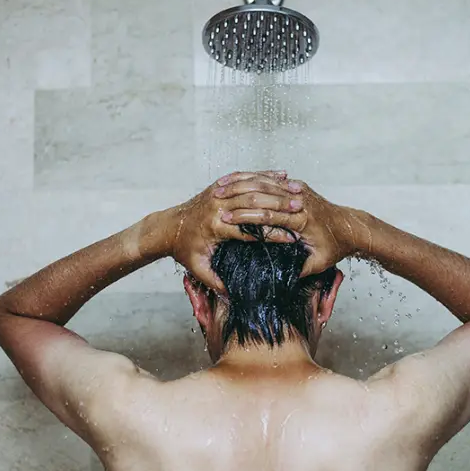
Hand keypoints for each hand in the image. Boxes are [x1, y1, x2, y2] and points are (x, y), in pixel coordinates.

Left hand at [163, 171, 304, 290]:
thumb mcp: (197, 268)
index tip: (292, 239)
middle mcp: (217, 206)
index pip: (250, 230)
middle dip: (279, 207)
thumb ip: (214, 281)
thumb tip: (232, 295)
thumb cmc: (183, 249)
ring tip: (296, 192)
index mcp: (215, 227)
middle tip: (302, 210)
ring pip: (251, 185)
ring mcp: (217, 193)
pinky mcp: (218, 186)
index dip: (272, 234)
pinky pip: (243, 177)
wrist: (168, 227)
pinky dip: (263, 175)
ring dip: (275, 188)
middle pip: (254, 204)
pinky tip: (280, 175)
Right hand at [216, 178, 366, 275]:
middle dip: (239, 201)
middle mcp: (301, 203)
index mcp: (303, 220)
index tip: (224, 220)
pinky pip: (277, 181)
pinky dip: (259, 180)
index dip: (244, 217)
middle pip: (265, 198)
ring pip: (269, 185)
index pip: (269, 216)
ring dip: (244, 187)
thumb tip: (280, 279)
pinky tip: (241, 183)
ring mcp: (302, 193)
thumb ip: (301, 270)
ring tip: (221, 190)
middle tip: (215, 202)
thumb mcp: (321, 262)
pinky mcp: (302, 189)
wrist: (353, 227)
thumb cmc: (337, 247)